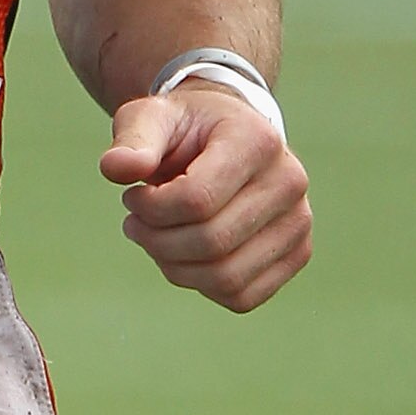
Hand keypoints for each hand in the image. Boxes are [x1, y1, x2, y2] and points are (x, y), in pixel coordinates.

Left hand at [98, 84, 311, 311]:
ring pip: (226, 277)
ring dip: (174, 267)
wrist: (228, 138)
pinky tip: (184, 257)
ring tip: (156, 239)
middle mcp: (290, 181)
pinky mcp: (297, 253)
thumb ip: (133, 140)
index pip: (196, 200)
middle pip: (211, 242)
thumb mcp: (152, 118)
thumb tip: (116, 168)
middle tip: (136, 223)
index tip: (132, 196)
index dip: (150, 209)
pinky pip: (241, 296)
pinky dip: (201, 285)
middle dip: (157, 241)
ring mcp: (299, 221)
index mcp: (257, 141)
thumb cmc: (186, 130)